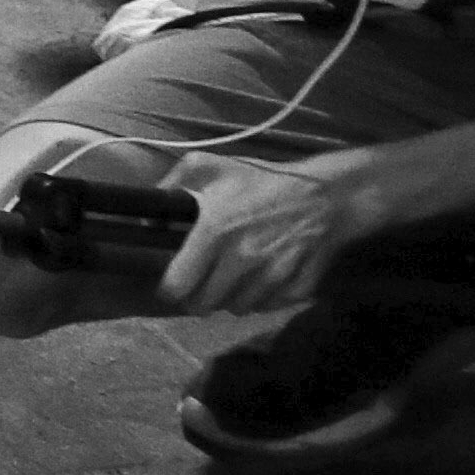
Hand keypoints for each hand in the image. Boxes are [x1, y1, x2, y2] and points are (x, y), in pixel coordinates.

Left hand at [157, 152, 376, 315]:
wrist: (327, 193)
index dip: (169, 291)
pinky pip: (267, 307)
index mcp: (214, 232)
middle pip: (204, 304)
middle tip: (201, 286)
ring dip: (229, 300)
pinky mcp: (295, 288)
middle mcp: (240, 260)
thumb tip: (147, 212)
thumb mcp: (211, 166)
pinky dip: (260, 300)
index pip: (178, 285)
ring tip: (231, 281)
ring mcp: (270, 277)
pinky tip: (259, 282)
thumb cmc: (264, 180)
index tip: (171, 287)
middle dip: (197, 298)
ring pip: (236, 308)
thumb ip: (173, 183)